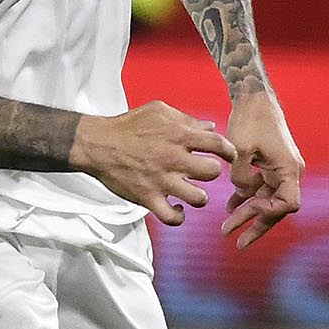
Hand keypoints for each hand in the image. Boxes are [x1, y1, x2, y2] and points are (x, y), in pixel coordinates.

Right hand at [70, 100, 232, 224]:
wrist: (98, 144)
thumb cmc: (128, 125)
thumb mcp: (159, 111)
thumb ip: (187, 119)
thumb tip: (210, 126)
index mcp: (178, 135)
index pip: (218, 144)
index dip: (229, 151)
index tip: (228, 155)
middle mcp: (173, 159)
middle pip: (212, 172)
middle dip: (212, 172)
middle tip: (204, 171)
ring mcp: (161, 181)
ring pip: (199, 198)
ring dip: (200, 196)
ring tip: (193, 192)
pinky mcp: (148, 198)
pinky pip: (172, 218)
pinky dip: (179, 216)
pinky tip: (179, 209)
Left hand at [219, 89, 302, 247]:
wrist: (254, 97)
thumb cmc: (249, 119)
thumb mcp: (239, 149)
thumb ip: (239, 177)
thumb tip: (241, 194)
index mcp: (289, 169)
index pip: (287, 205)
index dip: (266, 216)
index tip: (244, 216)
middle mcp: (290, 172)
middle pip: (277, 208)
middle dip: (256, 225)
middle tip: (235, 240)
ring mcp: (281, 169)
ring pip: (268, 200)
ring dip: (249, 213)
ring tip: (227, 227)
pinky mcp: (272, 165)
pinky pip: (262, 189)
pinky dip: (248, 198)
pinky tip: (230, 207)